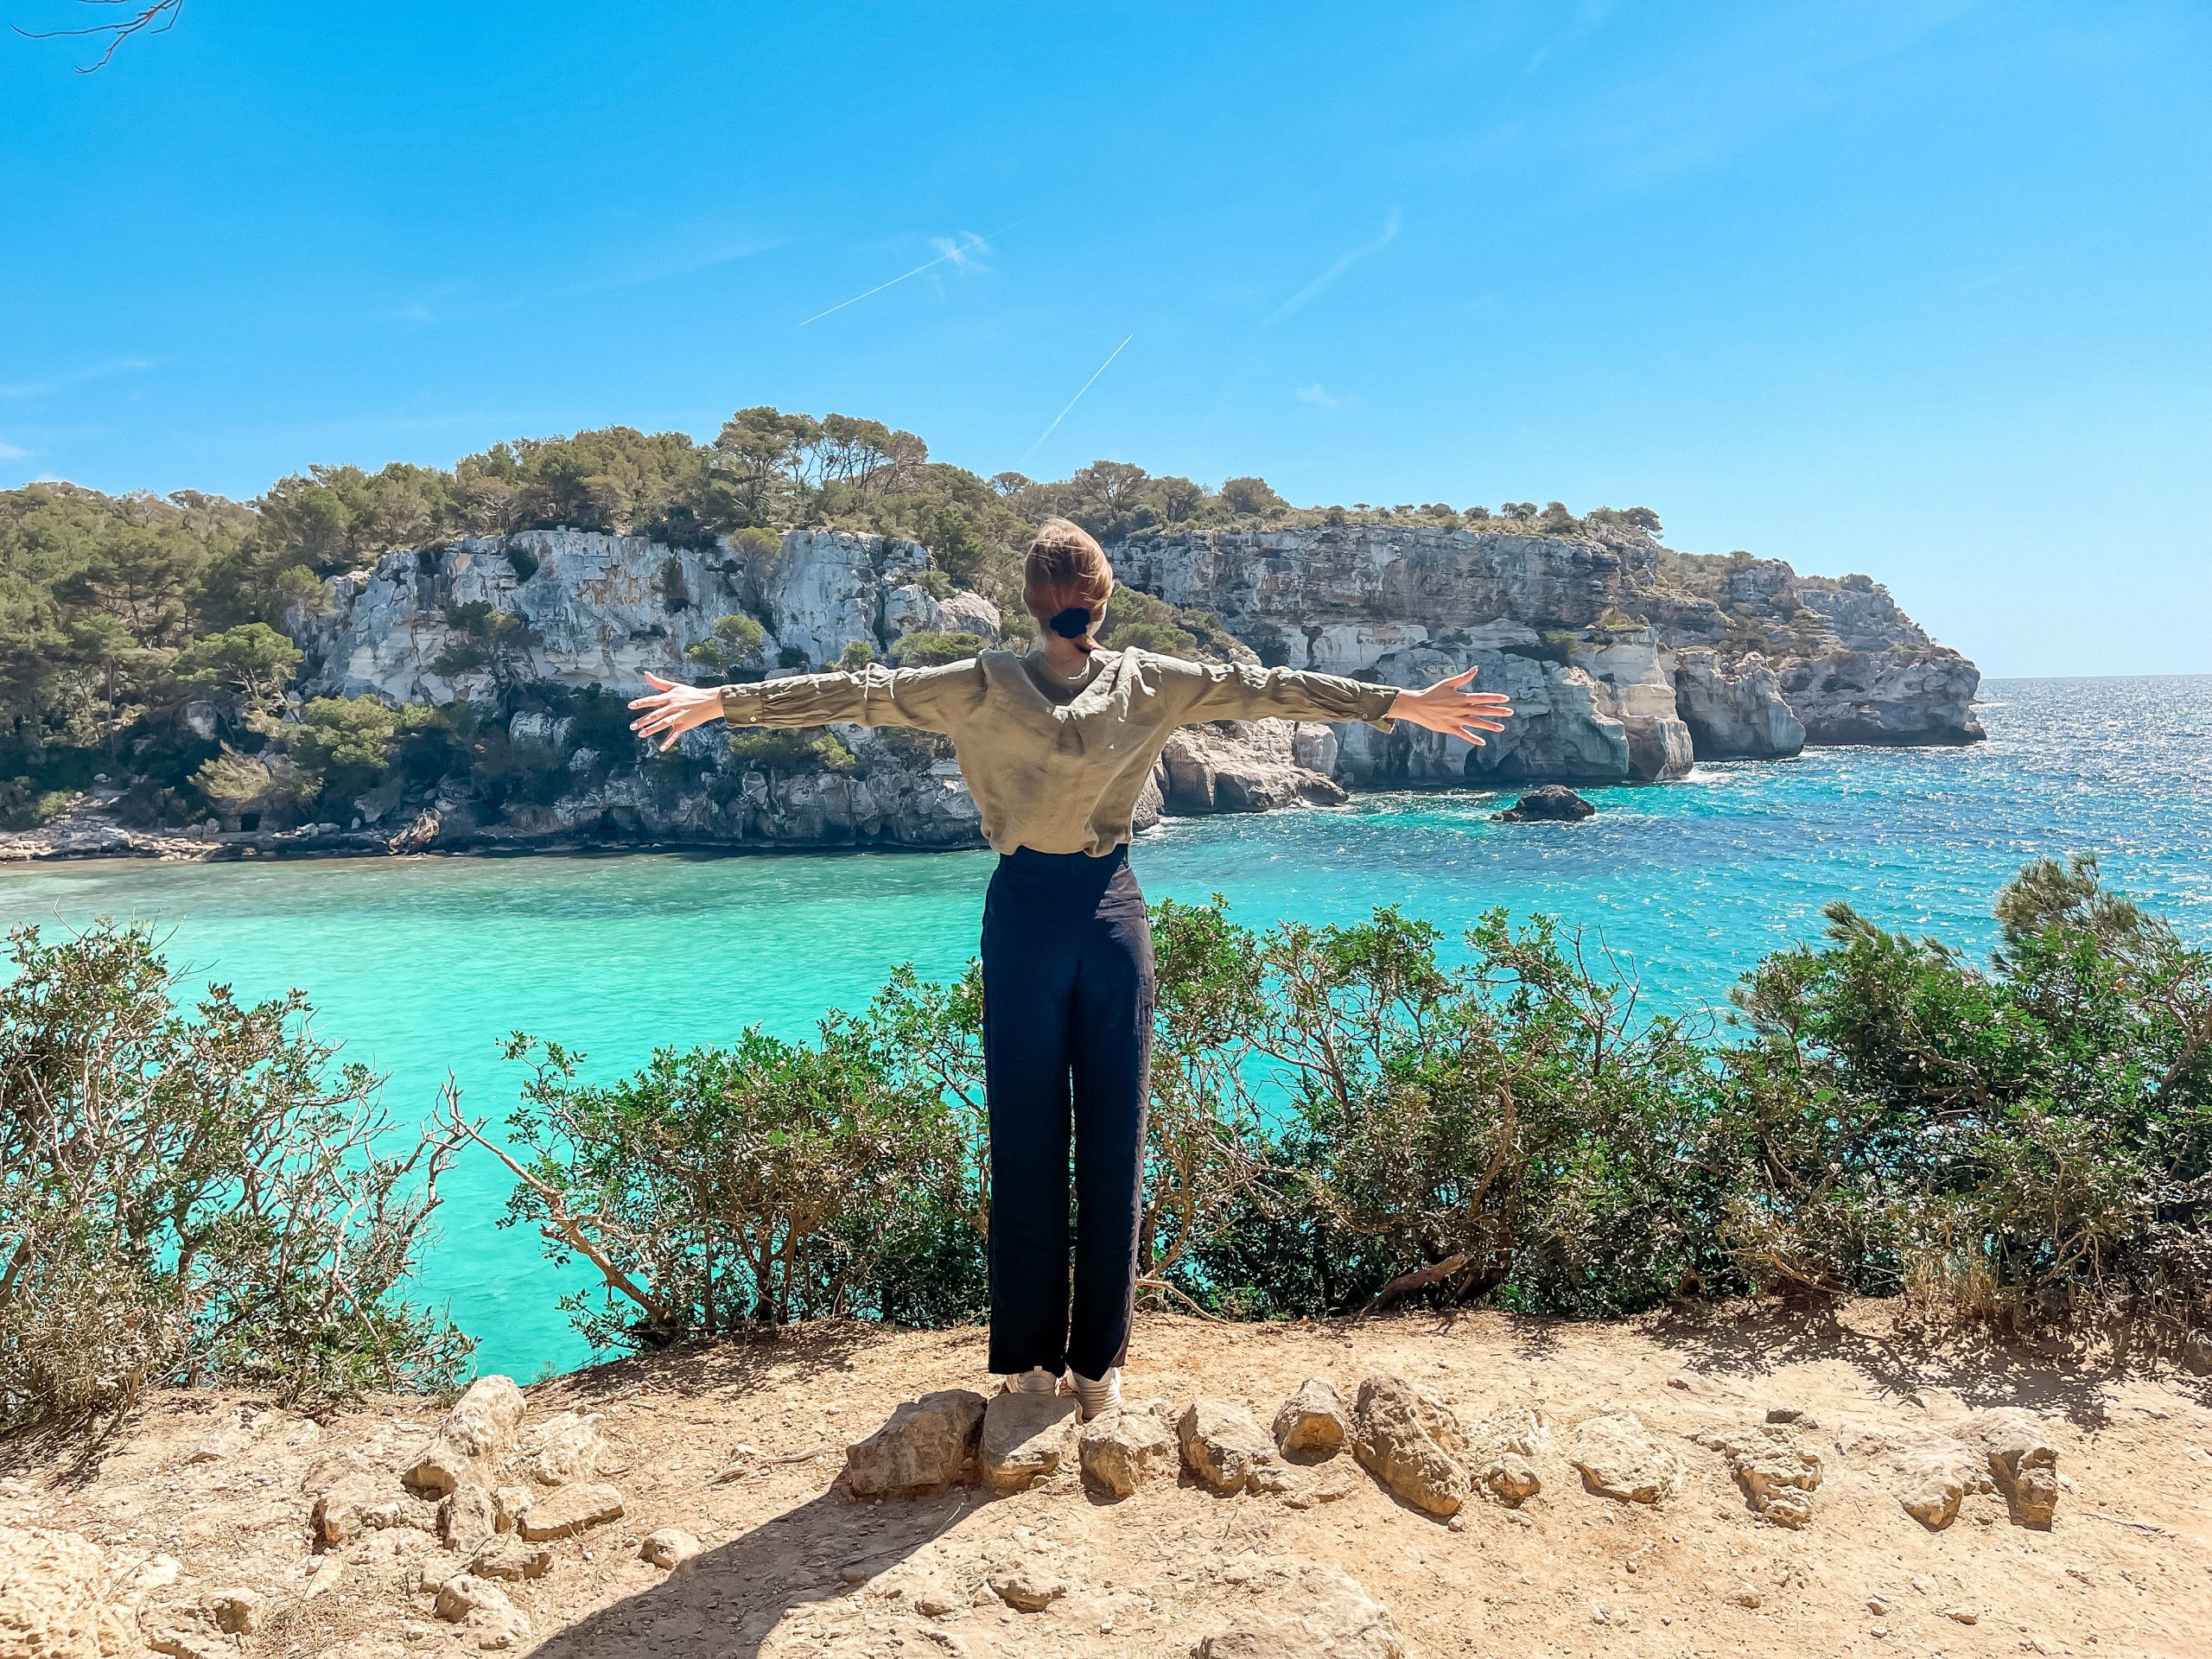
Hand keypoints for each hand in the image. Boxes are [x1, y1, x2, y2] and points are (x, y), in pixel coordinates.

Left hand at [627, 672, 725, 752]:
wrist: (709, 701)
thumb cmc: (691, 693)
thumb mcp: (674, 686)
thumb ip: (658, 682)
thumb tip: (645, 673)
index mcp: (669, 697)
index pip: (652, 700)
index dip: (641, 703)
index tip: (630, 706)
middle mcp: (672, 707)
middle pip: (655, 714)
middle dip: (643, 720)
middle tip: (632, 726)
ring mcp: (678, 717)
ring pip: (663, 724)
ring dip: (652, 729)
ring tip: (641, 734)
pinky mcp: (684, 725)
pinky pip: (675, 734)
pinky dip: (668, 741)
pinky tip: (661, 748)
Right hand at [1389, 667, 1514, 745]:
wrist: (1416, 705)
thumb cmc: (1432, 693)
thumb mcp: (1448, 683)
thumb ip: (1464, 677)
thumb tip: (1476, 668)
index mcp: (1462, 697)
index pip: (1482, 697)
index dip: (1494, 698)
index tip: (1506, 699)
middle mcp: (1461, 708)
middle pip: (1482, 710)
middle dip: (1497, 711)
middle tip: (1510, 712)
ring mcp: (1456, 719)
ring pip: (1476, 723)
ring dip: (1489, 725)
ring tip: (1501, 728)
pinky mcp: (1450, 728)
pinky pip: (1464, 734)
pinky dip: (1473, 739)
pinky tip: (1482, 742)